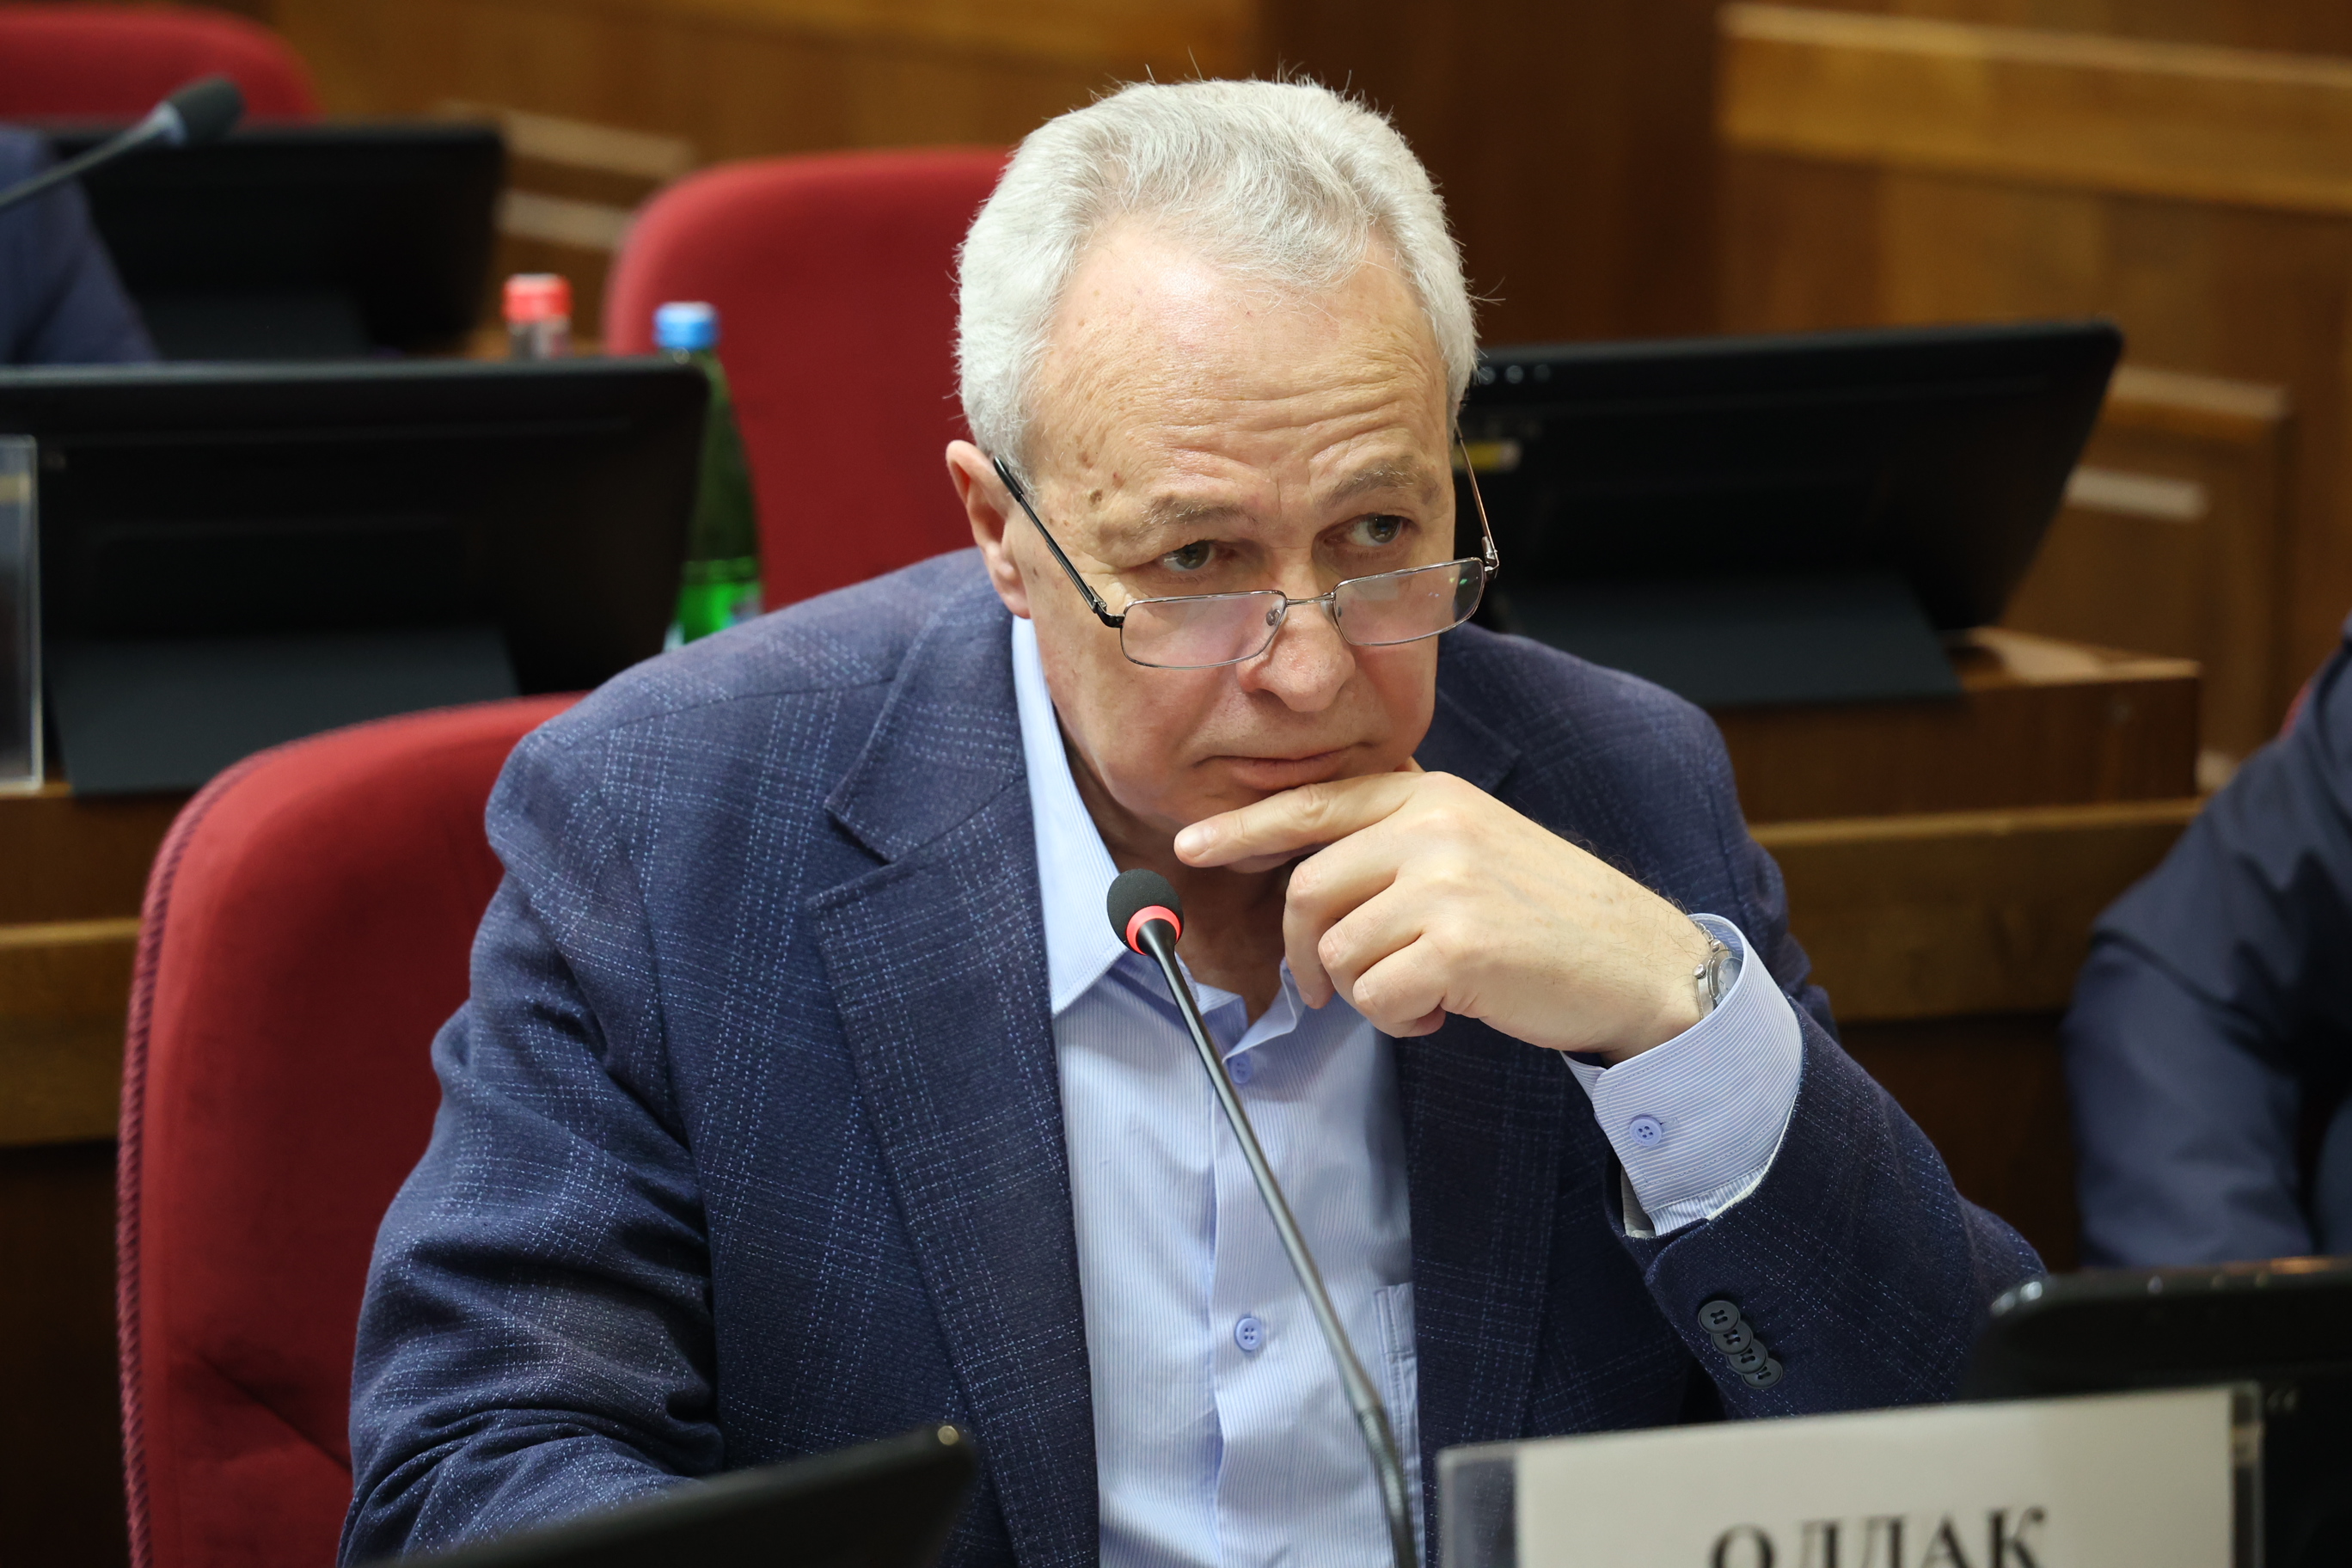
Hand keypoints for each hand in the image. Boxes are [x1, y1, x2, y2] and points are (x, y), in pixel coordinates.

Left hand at [1173, 769, 1712, 1061]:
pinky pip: (1376, 996)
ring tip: (1426, 993)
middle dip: (1305, 953)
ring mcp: (1446, 883)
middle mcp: (1434, 825)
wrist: (1640, 962)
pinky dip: (1399, 1021)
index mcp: (1432, 794)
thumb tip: (1309, 876)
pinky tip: (1444, 1012)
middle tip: (1327, 987)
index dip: (1244, 829)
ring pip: (1340, 952)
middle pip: (1308, 890)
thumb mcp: (1476, 845)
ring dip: (1367, 994)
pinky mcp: (1458, 945)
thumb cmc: (1551, 917)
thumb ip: (1400, 843)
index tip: (1192, 847)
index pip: (1315, 804)